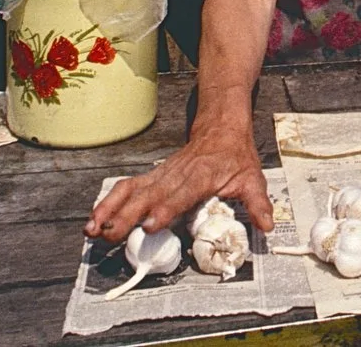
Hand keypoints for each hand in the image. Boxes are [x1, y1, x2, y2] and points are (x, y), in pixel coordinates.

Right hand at [85, 126, 273, 241]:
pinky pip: (128, 187)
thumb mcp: (252, 177)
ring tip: (93, 229)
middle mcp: (177, 174)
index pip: (181, 193)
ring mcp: (162, 174)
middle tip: (111, 235)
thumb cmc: (235, 154)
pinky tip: (95, 218)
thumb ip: (258, 203)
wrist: (221, 125)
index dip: (166, 208)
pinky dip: (109, 201)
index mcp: (202, 175)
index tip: (150, 224)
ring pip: (132, 190)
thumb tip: (267, 225)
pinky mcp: (153, 176)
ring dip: (110, 208)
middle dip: (127, 216)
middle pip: (148, 195)